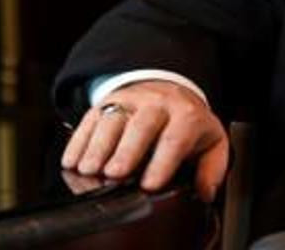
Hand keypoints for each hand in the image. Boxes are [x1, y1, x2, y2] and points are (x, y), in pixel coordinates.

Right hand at [59, 80, 228, 201]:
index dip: (162, 162)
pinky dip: (79, 140)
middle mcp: (157, 103)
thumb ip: (211, 169)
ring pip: (111, 120)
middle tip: (114, 175)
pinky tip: (73, 161)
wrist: (170, 90)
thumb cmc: (189, 124)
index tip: (150, 185)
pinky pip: (90, 119)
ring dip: (98, 147)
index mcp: (186, 115)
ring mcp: (129, 100)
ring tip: (89, 170)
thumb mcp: (211, 142)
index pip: (175, 138)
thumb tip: (204, 192)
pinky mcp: (106, 102)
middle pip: (140, 126)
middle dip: (125, 152)